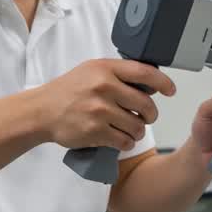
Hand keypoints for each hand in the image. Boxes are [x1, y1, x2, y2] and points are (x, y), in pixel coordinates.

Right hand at [38, 59, 174, 150]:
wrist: (41, 111)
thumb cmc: (68, 91)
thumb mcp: (92, 71)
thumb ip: (118, 74)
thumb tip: (151, 83)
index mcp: (105, 69)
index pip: (145, 72)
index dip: (164, 82)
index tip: (170, 90)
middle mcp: (104, 87)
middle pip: (146, 104)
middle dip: (151, 114)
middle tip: (146, 116)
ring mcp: (99, 110)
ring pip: (137, 126)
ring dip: (138, 131)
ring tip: (130, 129)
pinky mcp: (95, 132)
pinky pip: (125, 141)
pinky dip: (127, 143)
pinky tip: (121, 139)